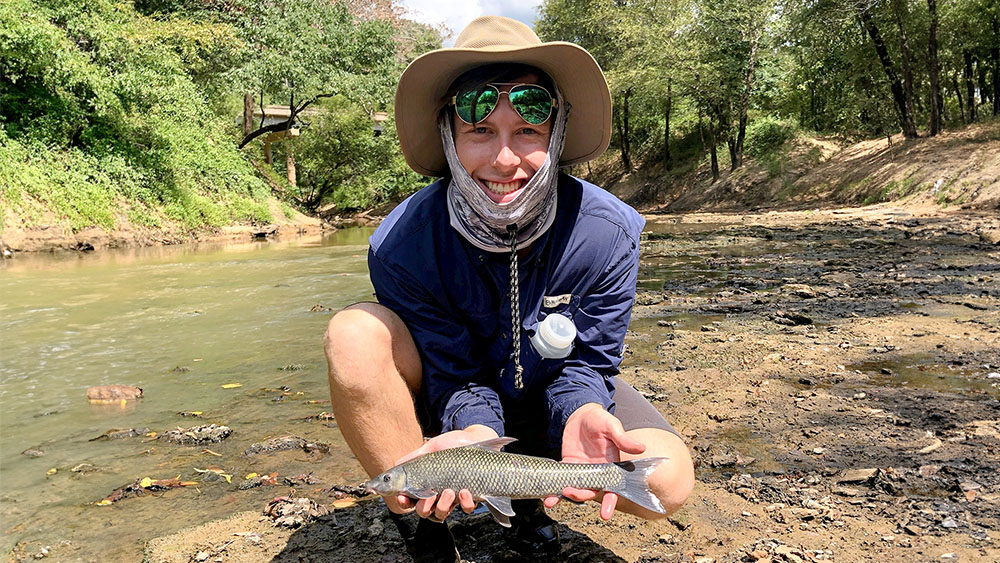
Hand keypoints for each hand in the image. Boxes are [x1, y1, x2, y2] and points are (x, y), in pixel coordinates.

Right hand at [390, 425, 498, 520]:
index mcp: (427, 484)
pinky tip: (465, 491)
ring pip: (441, 514)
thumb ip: (415, 457)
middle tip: (431, 495)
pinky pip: (466, 509)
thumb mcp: (432, 448)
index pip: (411, 500)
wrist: (475, 438)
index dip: (404, 502)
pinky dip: (465, 503)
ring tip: (448, 491)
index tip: (401, 497)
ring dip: (442, 506)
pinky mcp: (471, 497)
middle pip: (424, 512)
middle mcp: (438, 494)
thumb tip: (395, 463)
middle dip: (424, 508)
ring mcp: (454, 497)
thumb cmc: (453, 444)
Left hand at [543, 403, 645, 519]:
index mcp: (611, 466)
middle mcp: (597, 472)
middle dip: (580, 496)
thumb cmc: (600, 420)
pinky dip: (554, 488)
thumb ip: (623, 439)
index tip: (605, 515)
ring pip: (575, 488)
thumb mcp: (612, 427)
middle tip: (570, 493)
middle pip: (590, 491)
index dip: (609, 503)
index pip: (613, 489)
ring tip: (552, 500)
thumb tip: (641, 447)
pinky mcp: (569, 465)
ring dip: (565, 496)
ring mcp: (582, 470)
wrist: (581, 413)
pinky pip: (562, 479)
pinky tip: (547, 495)